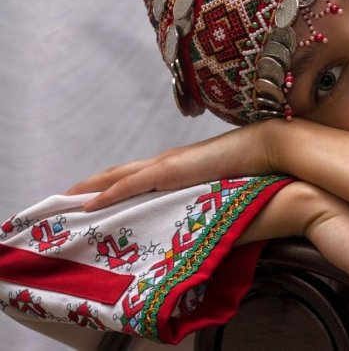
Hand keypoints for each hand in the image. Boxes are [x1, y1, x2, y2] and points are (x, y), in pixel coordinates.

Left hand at [64, 122, 277, 210]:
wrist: (266, 147)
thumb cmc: (251, 167)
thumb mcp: (223, 189)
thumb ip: (208, 198)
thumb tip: (202, 218)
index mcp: (178, 165)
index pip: (137, 175)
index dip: (112, 183)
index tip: (93, 196)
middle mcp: (167, 161)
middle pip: (118, 172)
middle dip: (90, 185)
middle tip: (65, 198)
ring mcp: (167, 163)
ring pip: (117, 176)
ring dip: (90, 188)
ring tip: (65, 200)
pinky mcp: (171, 169)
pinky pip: (131, 183)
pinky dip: (108, 193)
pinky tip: (89, 204)